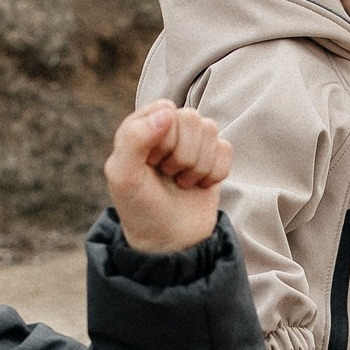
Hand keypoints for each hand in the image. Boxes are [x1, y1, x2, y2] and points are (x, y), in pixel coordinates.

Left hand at [105, 101, 231, 254]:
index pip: (166, 110)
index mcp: (141, 125)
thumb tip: (168, 112)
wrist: (169, 240)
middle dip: (182, 155)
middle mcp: (168, 128)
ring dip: (197, 166)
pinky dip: (213, 174)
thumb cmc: (140, 207)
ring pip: (211, 130)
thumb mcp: (124, 175)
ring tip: (181, 181)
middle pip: (191, 118)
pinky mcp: (214, 156)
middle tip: (168, 174)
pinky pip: (225, 149)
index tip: (151, 163)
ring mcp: (193, 141)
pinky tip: (197, 185)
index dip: (163, 139)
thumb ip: (134, 138)